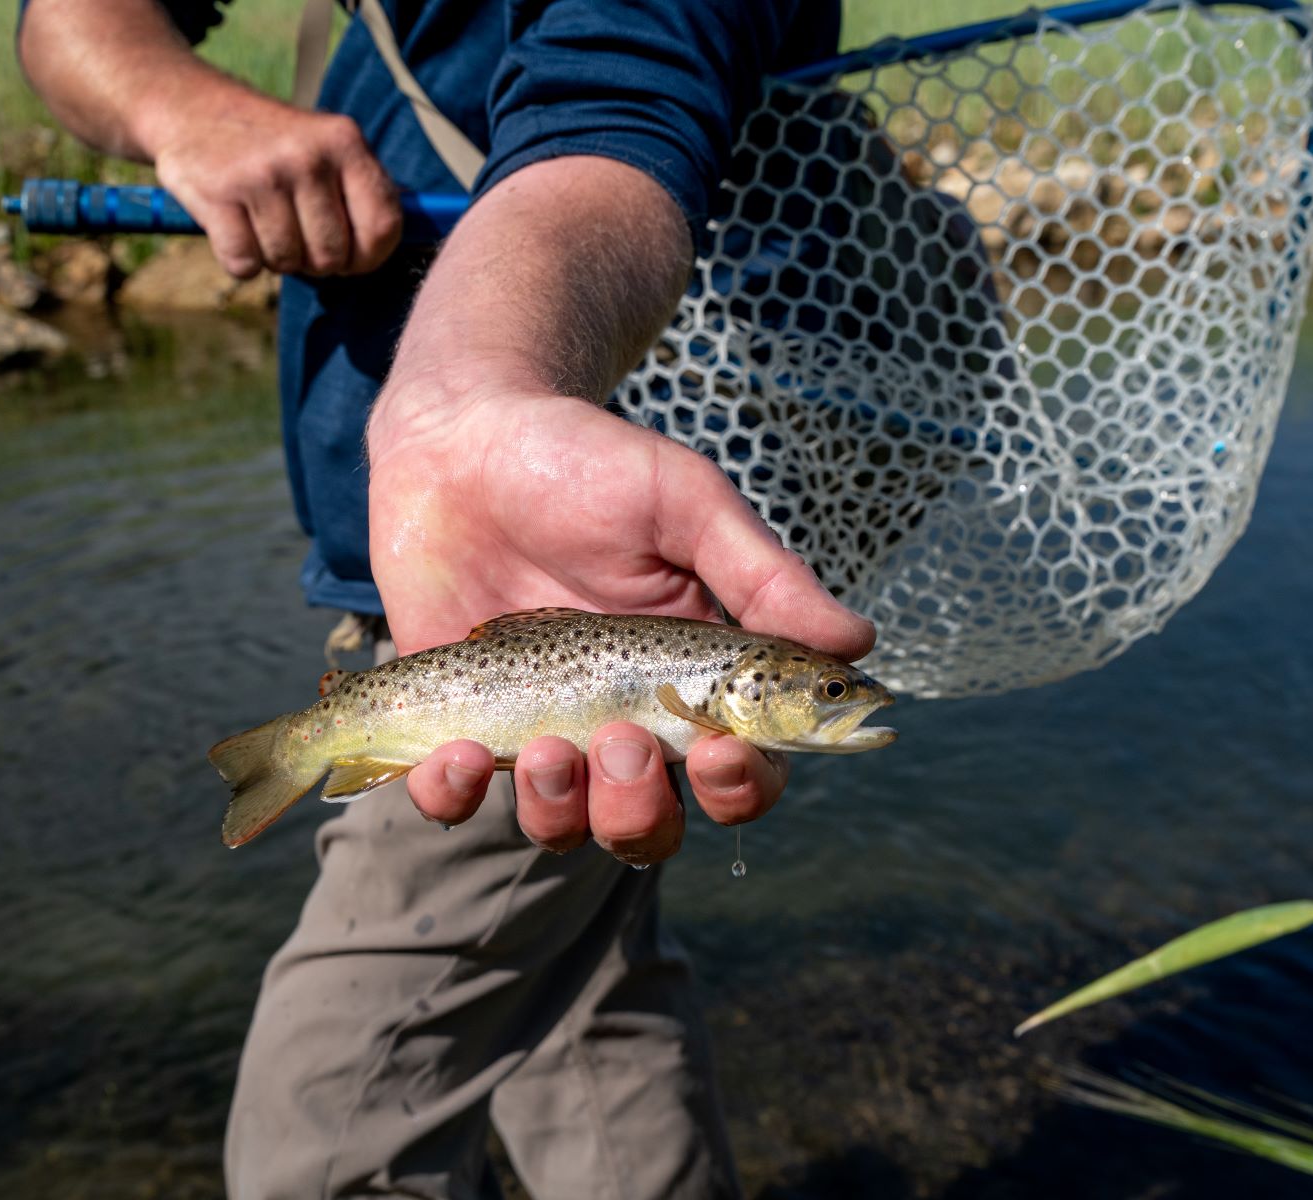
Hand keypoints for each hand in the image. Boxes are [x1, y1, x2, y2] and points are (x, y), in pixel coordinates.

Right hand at [141, 74, 402, 278]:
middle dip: (315, 260)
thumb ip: (364, 192)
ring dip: (275, 258)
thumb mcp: (326, 147)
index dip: (368, 257)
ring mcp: (260, 175)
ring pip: (287, 262)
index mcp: (345, 141)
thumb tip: (409, 245)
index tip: (350, 256)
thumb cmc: (273, 144)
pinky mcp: (217, 195)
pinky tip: (235, 226)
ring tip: (263, 221)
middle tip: (295, 232)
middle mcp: (307, 155)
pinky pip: (245, 265)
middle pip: (332, 256)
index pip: (383, 227)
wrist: (190, 108)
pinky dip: (241, 261)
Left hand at [367, 383, 874, 864]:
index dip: (743, 785)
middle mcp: (621, 718)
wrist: (461, 436)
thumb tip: (859, 642)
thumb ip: (761, 576)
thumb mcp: (683, 504)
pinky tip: (457, 754)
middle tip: (622, 738)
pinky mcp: (455, 722)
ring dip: (559, 809)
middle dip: (641, 806)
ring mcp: (536, 726)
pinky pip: (453, 800)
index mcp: (692, 677)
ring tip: (545, 746)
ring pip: (564, 828)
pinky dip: (453, 796)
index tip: (720, 752)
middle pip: (653, 824)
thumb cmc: (584, 461)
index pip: (742, 768)